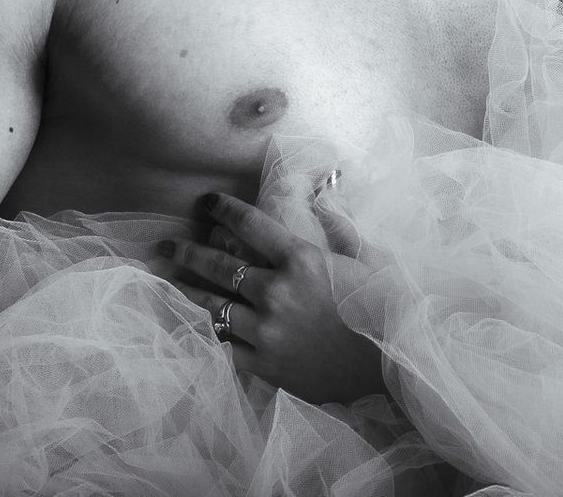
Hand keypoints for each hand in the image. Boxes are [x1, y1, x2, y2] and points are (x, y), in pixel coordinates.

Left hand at [159, 189, 385, 405]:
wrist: (395, 368)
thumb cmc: (388, 309)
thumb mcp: (371, 258)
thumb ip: (342, 225)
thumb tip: (324, 194)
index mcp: (302, 259)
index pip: (249, 224)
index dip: (222, 209)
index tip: (206, 203)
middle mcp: (277, 291)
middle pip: (218, 265)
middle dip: (187, 250)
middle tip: (166, 244)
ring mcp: (267, 331)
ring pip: (213, 305)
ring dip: (187, 289)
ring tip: (169, 279)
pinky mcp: (265, 364)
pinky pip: (224, 345)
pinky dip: (207, 332)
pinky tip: (193, 324)